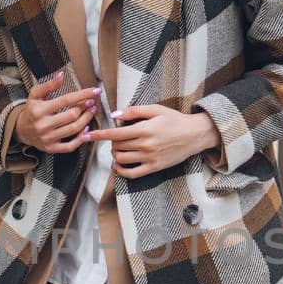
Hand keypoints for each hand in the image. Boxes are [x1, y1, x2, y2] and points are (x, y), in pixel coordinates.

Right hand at [13, 71, 102, 153]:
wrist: (21, 130)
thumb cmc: (32, 110)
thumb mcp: (35, 95)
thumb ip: (49, 85)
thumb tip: (61, 75)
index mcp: (39, 110)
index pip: (66, 100)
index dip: (83, 95)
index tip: (95, 91)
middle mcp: (43, 125)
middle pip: (72, 115)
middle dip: (85, 107)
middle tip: (92, 102)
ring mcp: (47, 138)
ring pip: (74, 129)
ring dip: (86, 120)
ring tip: (91, 112)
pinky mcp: (51, 148)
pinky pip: (70, 146)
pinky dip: (81, 139)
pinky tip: (86, 130)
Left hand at [85, 103, 220, 176]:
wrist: (194, 135)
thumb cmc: (174, 120)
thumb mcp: (155, 110)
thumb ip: (133, 111)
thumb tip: (114, 115)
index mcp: (144, 129)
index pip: (115, 133)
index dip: (99, 135)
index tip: (88, 135)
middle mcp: (145, 145)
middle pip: (117, 146)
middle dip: (110, 142)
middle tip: (115, 137)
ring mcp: (149, 158)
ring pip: (122, 159)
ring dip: (115, 154)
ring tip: (119, 148)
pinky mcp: (154, 167)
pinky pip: (132, 173)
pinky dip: (121, 170)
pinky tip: (118, 165)